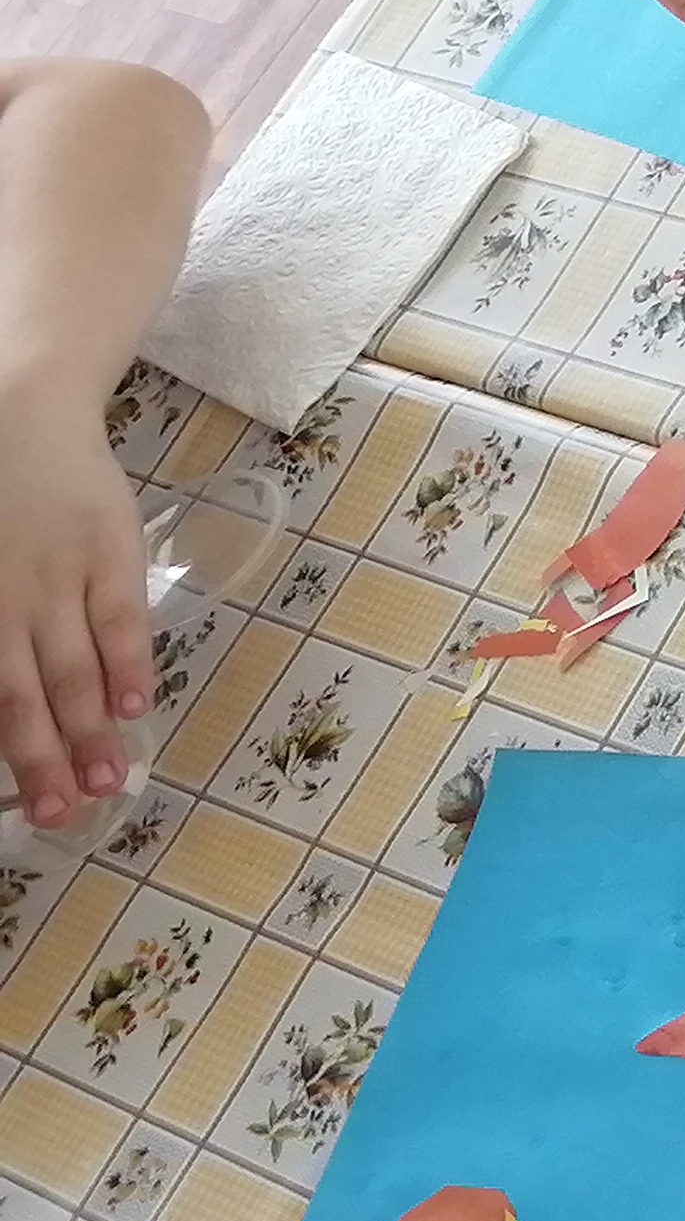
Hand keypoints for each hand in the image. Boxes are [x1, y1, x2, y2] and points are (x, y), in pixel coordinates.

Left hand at [0, 392, 150, 826]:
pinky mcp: (108, 550)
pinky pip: (119, 619)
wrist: (19, 406)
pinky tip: (135, 708)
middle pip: (26, 696)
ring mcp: (59, 577)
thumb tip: (4, 690)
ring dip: (92, 732)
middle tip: (65, 814)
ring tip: (111, 782)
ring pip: (75, 669)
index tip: (27, 802)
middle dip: (46, 762)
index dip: (10, 750)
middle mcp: (6, 601)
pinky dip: (129, 666)